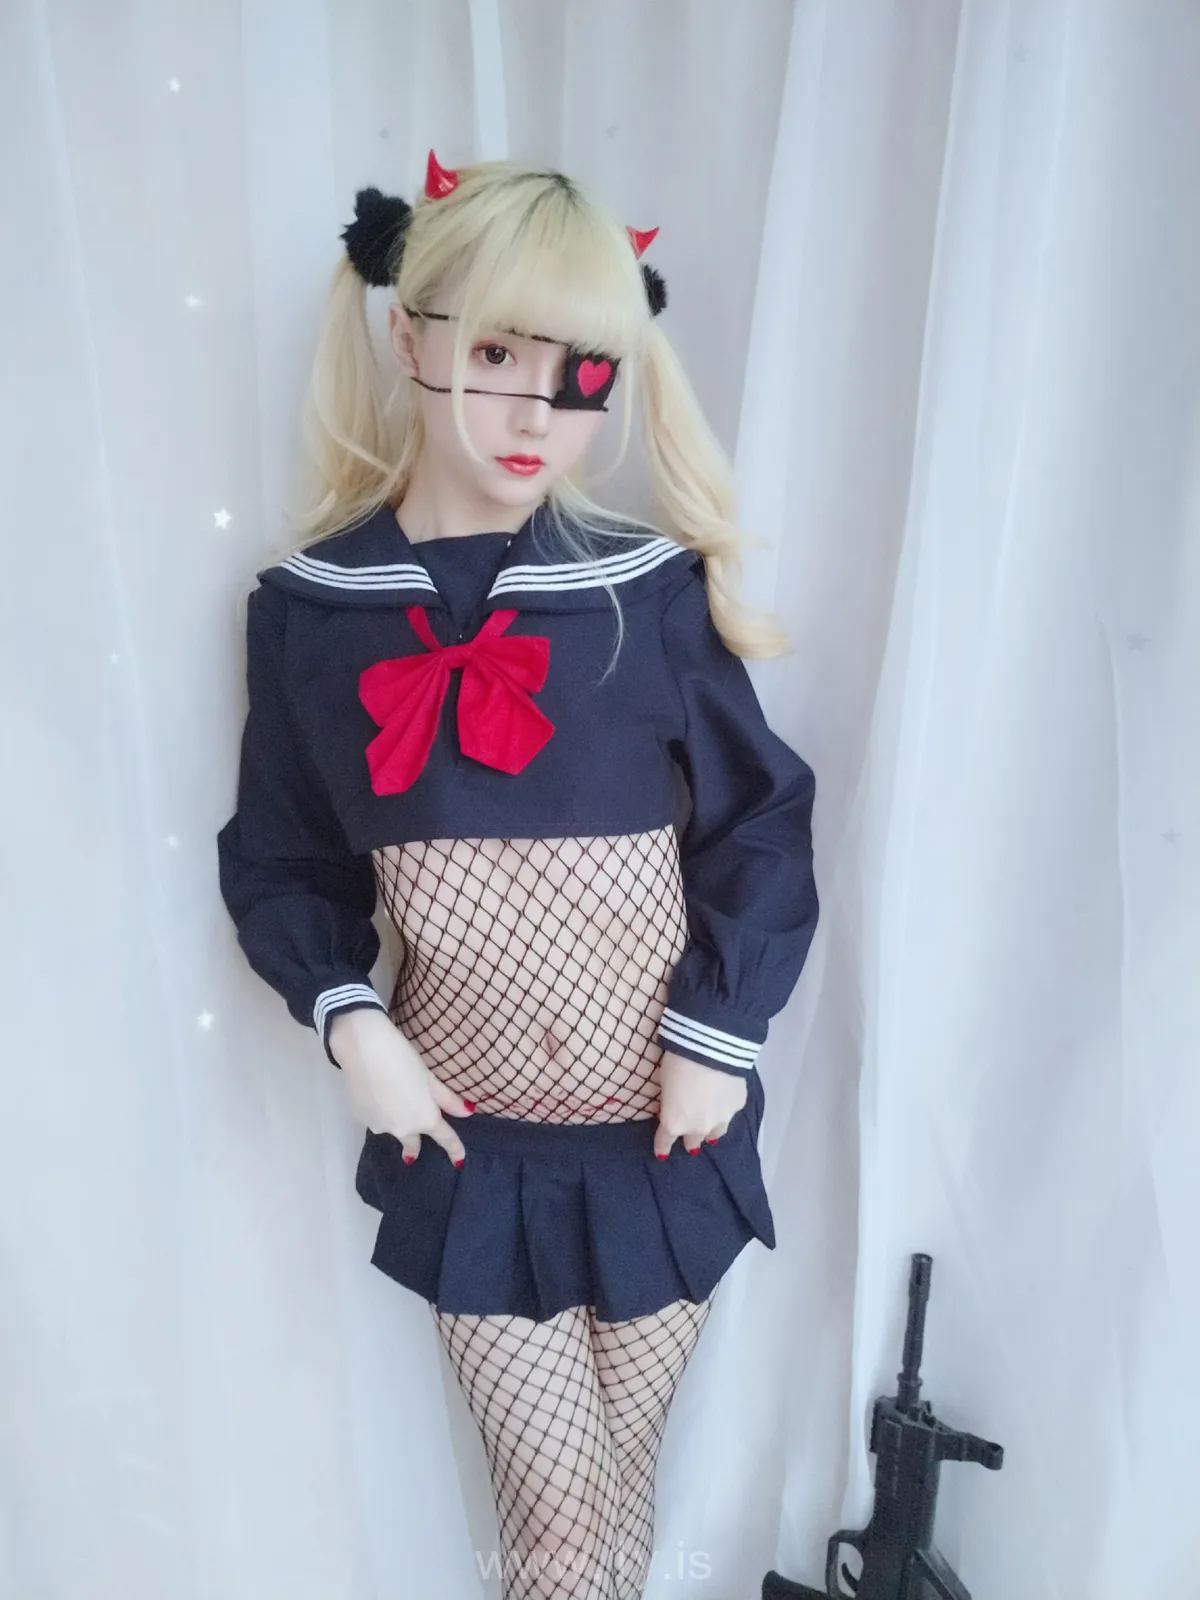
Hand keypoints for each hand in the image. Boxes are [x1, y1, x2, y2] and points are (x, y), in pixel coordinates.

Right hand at [329, 1009, 474, 1166]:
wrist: (363, 1050)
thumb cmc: (403, 1059)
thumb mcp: (429, 1077)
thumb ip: (448, 1099)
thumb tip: (468, 1112)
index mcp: (425, 1118)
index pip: (445, 1138)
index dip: (454, 1149)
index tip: (459, 1161)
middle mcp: (402, 1128)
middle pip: (412, 1142)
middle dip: (413, 1148)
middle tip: (412, 1154)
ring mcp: (379, 1126)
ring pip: (392, 1128)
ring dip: (394, 1122)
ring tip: (389, 1100)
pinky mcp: (361, 1118)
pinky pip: (376, 1119)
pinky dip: (379, 1112)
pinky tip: (375, 1094)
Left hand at [654, 1049, 748, 1158]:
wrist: (711, 1049)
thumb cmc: (677, 1062)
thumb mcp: (663, 1082)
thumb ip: (668, 1100)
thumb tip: (673, 1102)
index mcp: (674, 1123)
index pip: (665, 1142)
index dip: (662, 1147)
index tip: (662, 1153)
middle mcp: (698, 1127)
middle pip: (693, 1141)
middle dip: (690, 1140)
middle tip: (689, 1142)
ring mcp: (721, 1118)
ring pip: (716, 1132)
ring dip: (711, 1131)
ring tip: (711, 1130)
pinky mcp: (738, 1105)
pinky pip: (729, 1111)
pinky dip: (724, 1107)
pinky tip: (724, 1098)